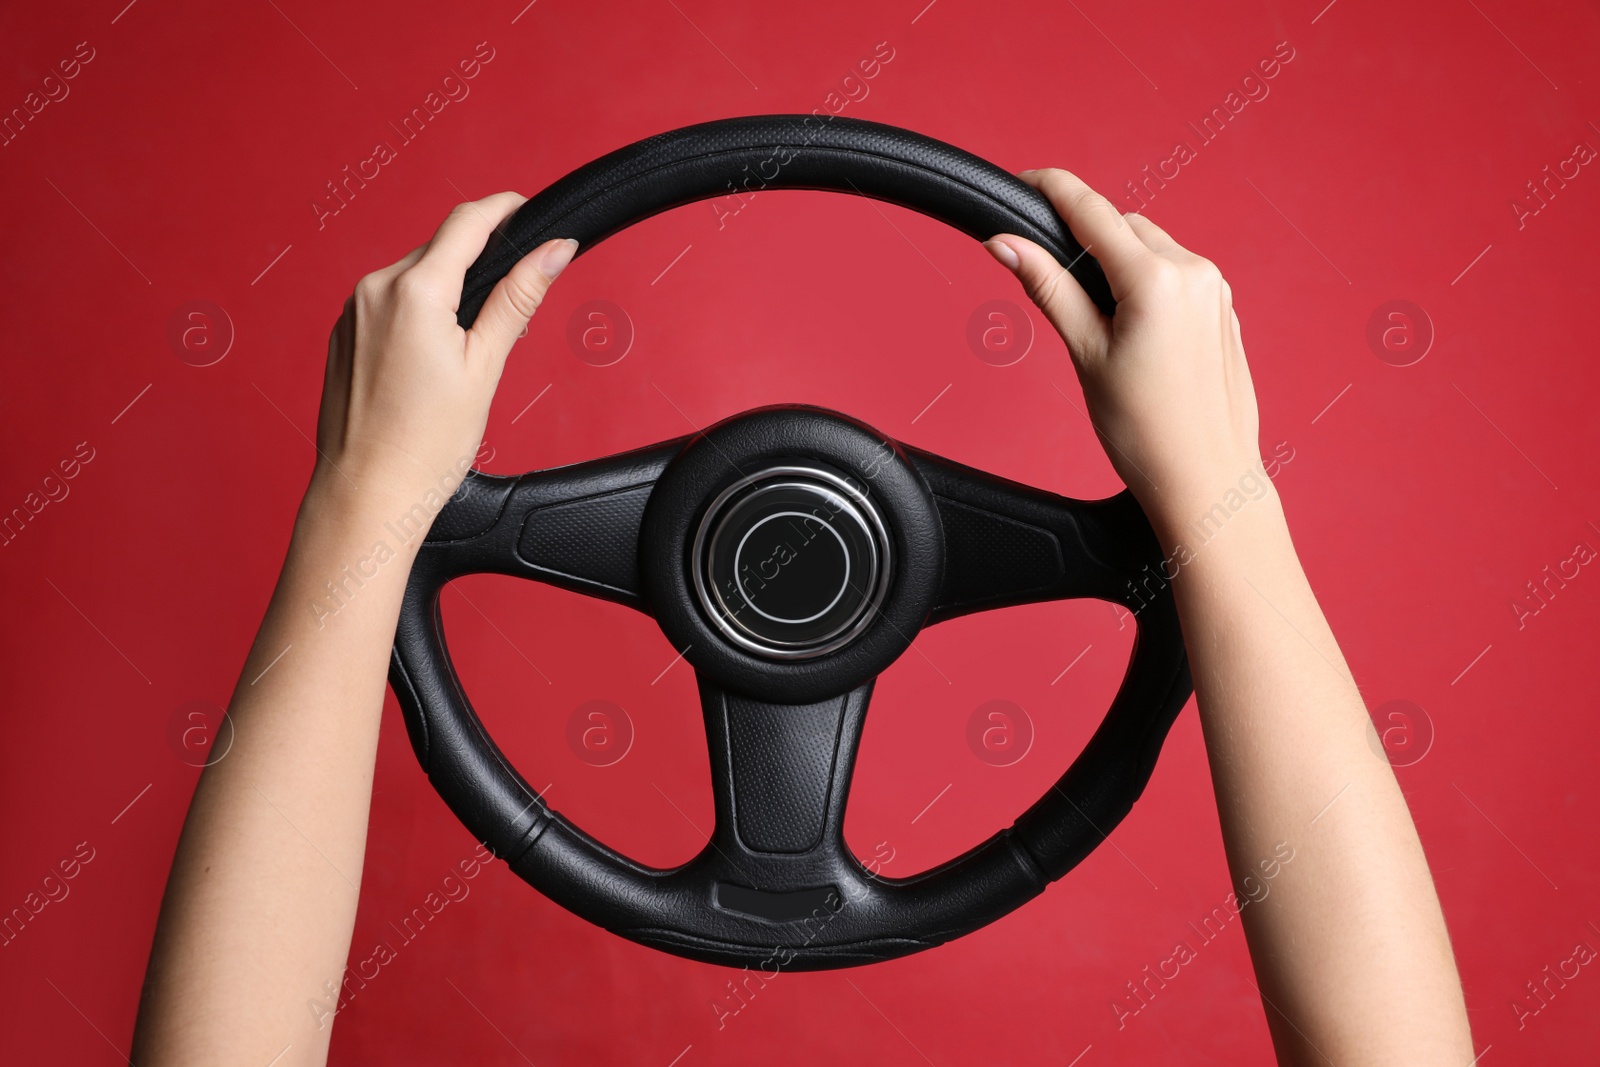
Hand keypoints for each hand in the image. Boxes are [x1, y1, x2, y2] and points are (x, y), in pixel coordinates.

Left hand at [313, 191, 576, 510]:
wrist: (366, 492)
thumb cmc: (425, 445)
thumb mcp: (485, 366)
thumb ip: (518, 299)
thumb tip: (553, 250)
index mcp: (415, 291)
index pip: (467, 221)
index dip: (504, 208)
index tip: (527, 209)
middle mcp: (375, 289)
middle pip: (440, 250)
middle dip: (479, 266)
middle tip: (511, 317)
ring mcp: (353, 311)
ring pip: (415, 278)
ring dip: (447, 294)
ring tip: (467, 355)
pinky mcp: (343, 334)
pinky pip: (388, 304)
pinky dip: (417, 316)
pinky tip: (430, 367)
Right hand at [983, 170, 1262, 541]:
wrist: (1205, 480)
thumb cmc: (1148, 432)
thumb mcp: (1085, 353)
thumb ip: (1047, 288)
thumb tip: (1007, 244)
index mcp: (1156, 279)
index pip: (1093, 211)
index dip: (1054, 190)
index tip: (1026, 181)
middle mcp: (1194, 273)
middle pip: (1123, 226)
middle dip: (1085, 238)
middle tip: (1049, 274)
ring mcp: (1215, 291)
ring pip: (1152, 248)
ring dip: (1117, 261)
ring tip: (1094, 321)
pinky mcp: (1223, 311)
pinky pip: (1178, 275)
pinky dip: (1146, 283)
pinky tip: (1130, 330)